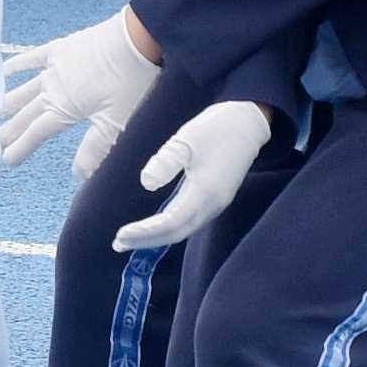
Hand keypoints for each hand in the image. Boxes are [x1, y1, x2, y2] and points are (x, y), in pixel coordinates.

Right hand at [0, 11, 164, 162]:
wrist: (138, 38)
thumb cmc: (132, 81)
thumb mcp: (115, 121)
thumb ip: (94, 149)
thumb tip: (78, 175)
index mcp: (64, 108)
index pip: (36, 133)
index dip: (21, 147)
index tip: (6, 160)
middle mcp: (53, 88)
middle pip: (26, 113)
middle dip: (10, 129)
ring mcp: (55, 66)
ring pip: (25, 89)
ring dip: (10, 101)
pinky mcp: (62, 48)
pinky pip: (33, 57)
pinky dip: (18, 64)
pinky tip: (5, 71)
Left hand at [109, 97, 272, 252]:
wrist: (248, 124)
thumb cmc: (216, 128)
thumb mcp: (187, 139)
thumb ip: (166, 161)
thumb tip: (146, 183)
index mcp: (205, 191)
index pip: (171, 223)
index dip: (145, 232)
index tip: (121, 234)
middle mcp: (212, 205)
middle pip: (177, 233)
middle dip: (146, 241)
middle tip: (118, 243)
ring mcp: (216, 204)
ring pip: (184, 230)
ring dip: (156, 237)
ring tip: (129, 239)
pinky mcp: (215, 200)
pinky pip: (189, 222)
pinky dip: (168, 228)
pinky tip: (153, 226)